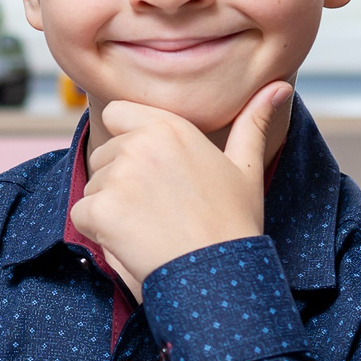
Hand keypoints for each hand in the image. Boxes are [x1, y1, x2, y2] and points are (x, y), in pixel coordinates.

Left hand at [69, 88, 282, 297]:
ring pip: (93, 186)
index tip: (148, 170)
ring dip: (110, 208)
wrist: (220, 273)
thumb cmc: (233, 223)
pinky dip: (98, 232)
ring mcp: (118, 176)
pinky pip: (81, 215)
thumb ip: (252, 122)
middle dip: (119, 180)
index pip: (117, 113)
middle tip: (157, 209)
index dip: (126, 139)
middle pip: (103, 155)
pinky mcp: (101, 208)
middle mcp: (139, 144)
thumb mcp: (246, 167)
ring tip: (150, 227)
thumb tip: (279, 86)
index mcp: (169, 127)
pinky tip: (132, 241)